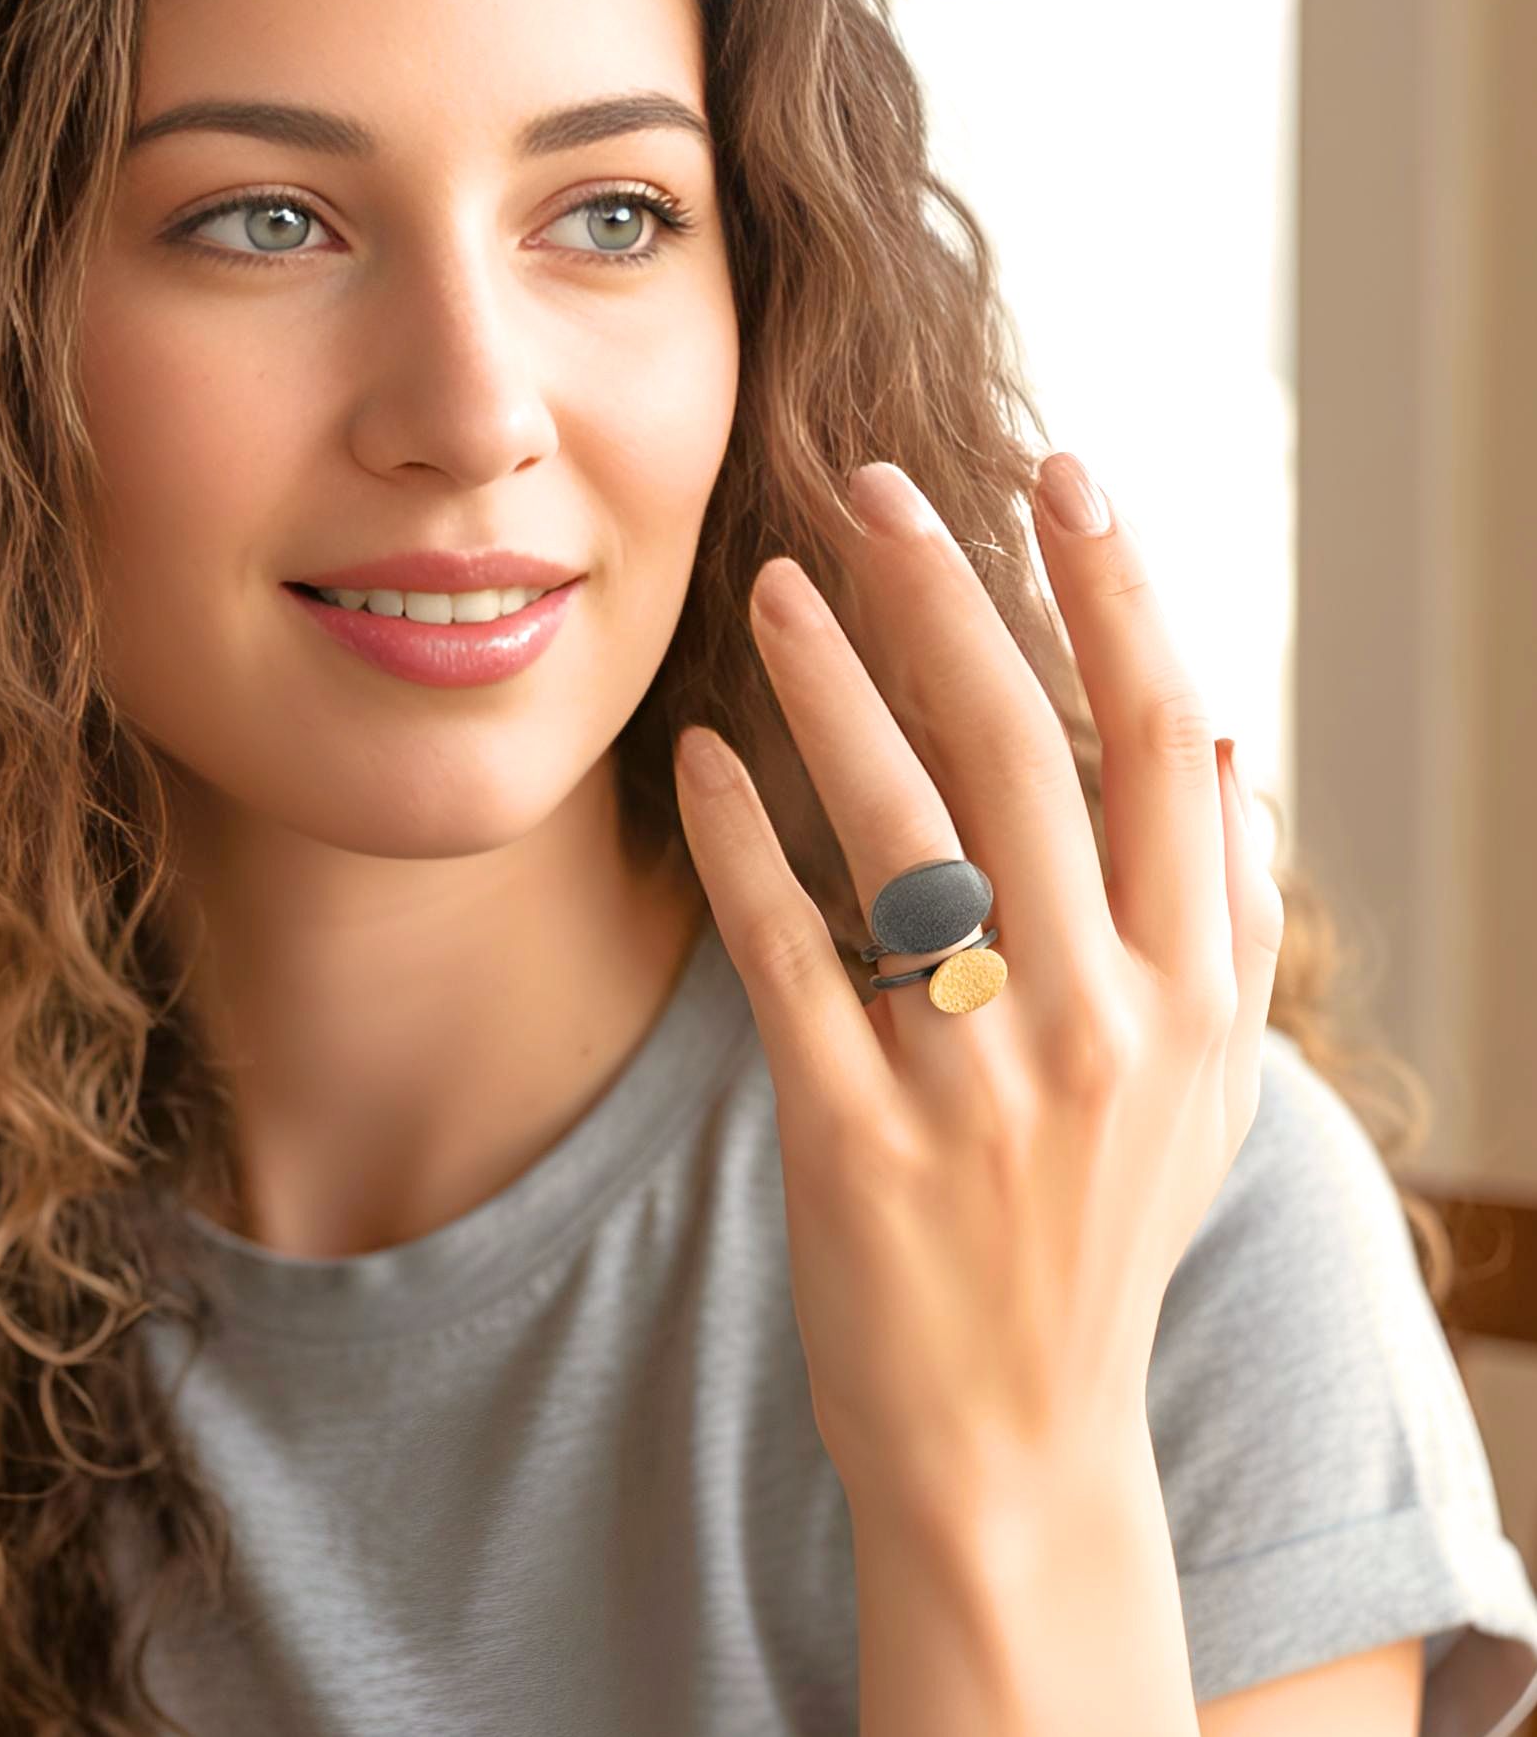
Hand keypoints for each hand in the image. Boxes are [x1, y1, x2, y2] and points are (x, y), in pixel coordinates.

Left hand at [670, 454, 1284, 1538]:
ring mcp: (976, 1085)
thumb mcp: (1208, 1086)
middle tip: (872, 486)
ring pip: (900, 831)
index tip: (1060, 475)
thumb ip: (1221, 909)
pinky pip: (789, 955)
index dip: (1113, 591)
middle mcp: (1099, 1023)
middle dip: (948, 595)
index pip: (1163, 739)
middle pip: (1019, 752)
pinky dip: (741, 844)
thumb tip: (1216, 729)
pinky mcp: (854, 1140)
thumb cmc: (1101, 1237)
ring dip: (833, 687)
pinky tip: (700, 757)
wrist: (1017, 1446)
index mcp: (1194, 992)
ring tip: (776, 584)